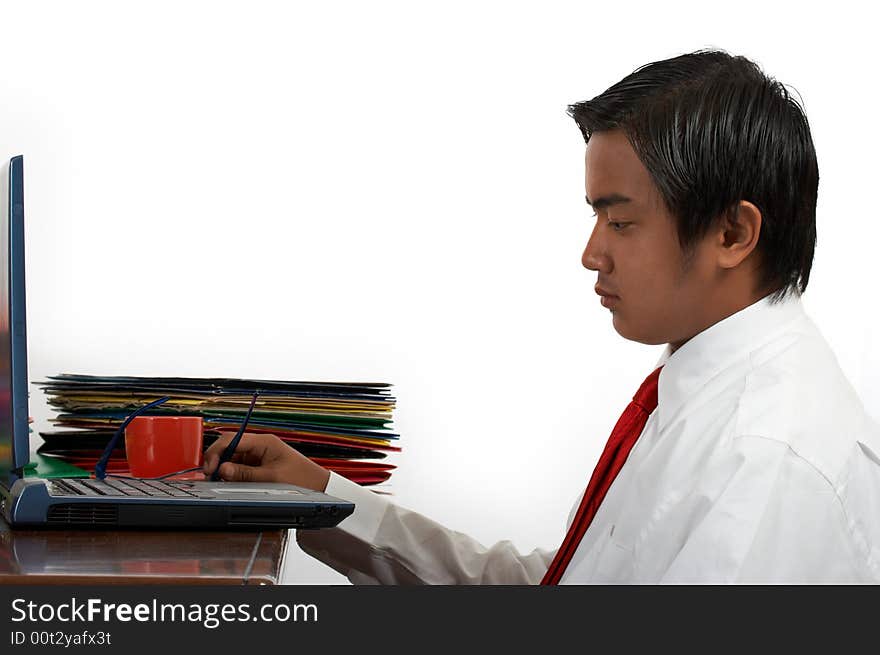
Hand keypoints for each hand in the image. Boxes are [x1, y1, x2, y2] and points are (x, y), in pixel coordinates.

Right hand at [202, 431, 330, 491]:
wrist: (318, 487)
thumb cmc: (301, 479)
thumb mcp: (270, 478)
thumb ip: (245, 474)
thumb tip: (222, 469)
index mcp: (264, 442)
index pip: (232, 439)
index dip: (216, 452)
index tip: (209, 468)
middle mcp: (260, 445)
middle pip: (229, 447)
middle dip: (217, 461)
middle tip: (210, 477)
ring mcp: (259, 455)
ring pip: (233, 458)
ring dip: (224, 469)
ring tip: (219, 482)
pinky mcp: (260, 465)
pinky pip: (240, 467)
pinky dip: (232, 474)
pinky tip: (229, 482)